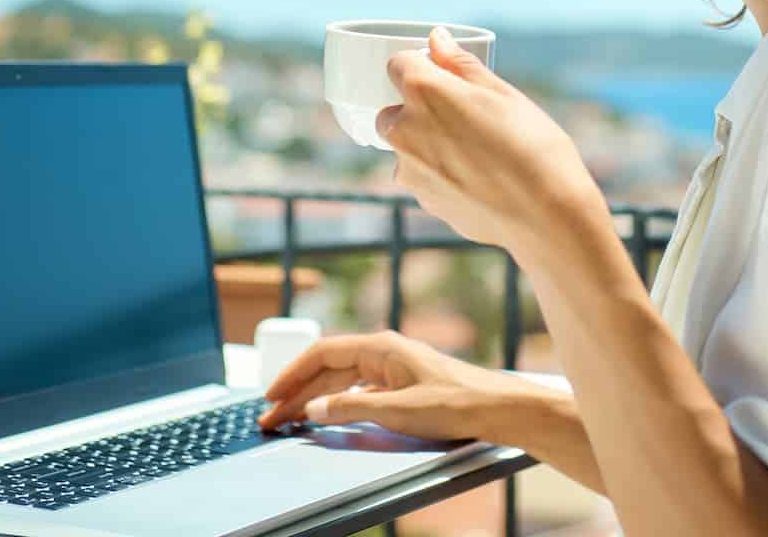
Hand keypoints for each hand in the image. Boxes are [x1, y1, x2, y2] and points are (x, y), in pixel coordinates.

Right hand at [255, 329, 520, 441]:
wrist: (496, 407)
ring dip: (315, 398)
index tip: (271, 396)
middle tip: (271, 418)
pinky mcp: (402, 383)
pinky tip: (329, 415)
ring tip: (291, 419)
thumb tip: (314, 408)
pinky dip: (338, 402)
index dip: (293, 374)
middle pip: (328, 369)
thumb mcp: (398, 410)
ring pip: (342, 380)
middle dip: (297, 393)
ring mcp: (393, 367)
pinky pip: (359, 389)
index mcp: (380, 347)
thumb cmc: (454, 403)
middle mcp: (384, 352)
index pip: (323, 353)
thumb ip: (352, 408)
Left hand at [378, 27, 607, 251]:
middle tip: (463, 118)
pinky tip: (479, 180)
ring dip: (427, 146)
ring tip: (477, 154)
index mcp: (425, 93)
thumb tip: (436, 39)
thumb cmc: (532, 146)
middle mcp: (405, 130)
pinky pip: (423, 179)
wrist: (546, 215)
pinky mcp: (423, 201)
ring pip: (406, 149)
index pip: (398, 64)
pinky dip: (441, 175)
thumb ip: (460, 65)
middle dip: (417, 111)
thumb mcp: (502, 93)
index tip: (443, 75)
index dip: (420, 66)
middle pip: (393, 112)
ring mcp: (410, 171)